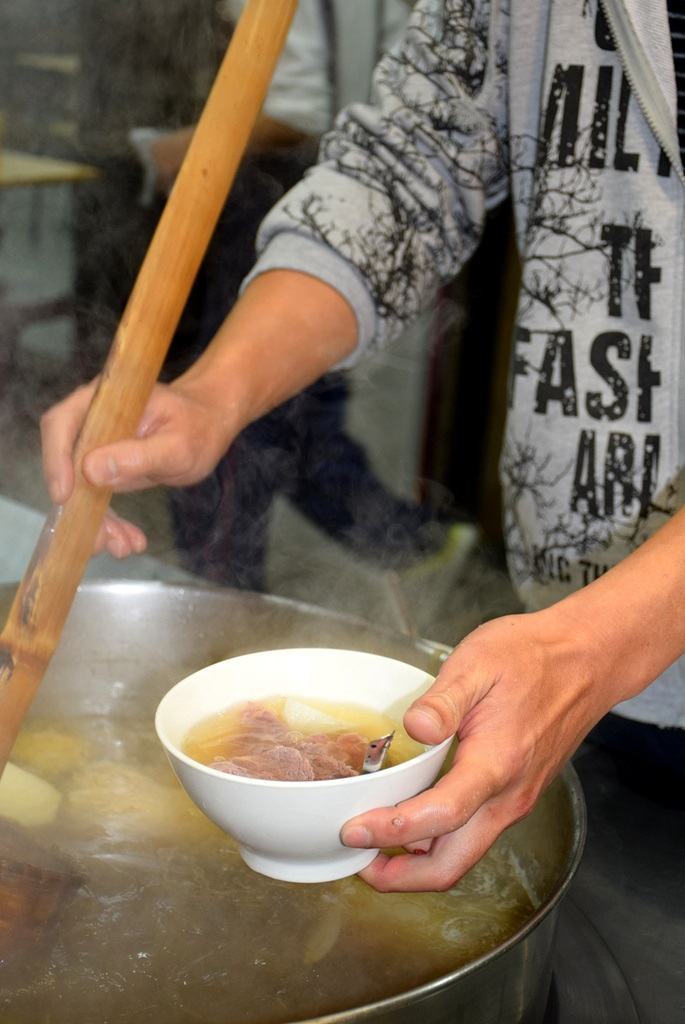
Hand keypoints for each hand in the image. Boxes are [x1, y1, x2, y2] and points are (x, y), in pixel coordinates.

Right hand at [40, 377, 234, 558]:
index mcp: (104, 403)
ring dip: (96, 523)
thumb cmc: (197, 426)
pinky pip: (99, 500)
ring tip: (121, 548)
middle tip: (98, 540)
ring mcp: (97, 450)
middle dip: (77, 507)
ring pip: (80, 490)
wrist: (208, 427)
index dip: (56, 458)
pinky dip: (112, 524)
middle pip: (66, 463)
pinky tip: (131, 541)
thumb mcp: (177, 445)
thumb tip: (91, 470)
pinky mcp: (106, 471)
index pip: (62, 423)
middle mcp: (93, 424)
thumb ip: (138, 456)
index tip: (64, 495)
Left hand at [341, 603, 619, 891]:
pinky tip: (411, 822)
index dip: (391, 831)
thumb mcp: (479, 663)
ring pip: (462, 855)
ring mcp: (514, 800)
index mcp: (496, 764)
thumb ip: (444, 701)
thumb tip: (415, 728)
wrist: (585, 660)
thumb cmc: (531, 658)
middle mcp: (508, 796)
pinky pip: (473, 837)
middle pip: (451, 864)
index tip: (353, 830)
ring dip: (417, 865)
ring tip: (374, 848)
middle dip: (400, 877)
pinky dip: (437, 844)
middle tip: (356, 860)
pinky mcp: (514, 796)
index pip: (440, 816)